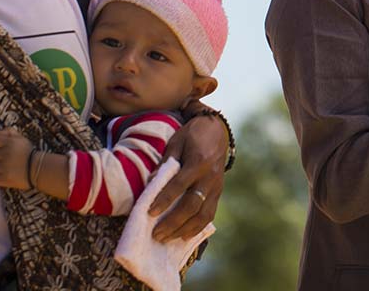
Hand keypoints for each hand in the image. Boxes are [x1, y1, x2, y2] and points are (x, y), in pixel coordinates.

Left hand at [0, 128, 34, 189]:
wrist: (40, 168)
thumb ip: (8, 132)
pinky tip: (4, 176)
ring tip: (2, 169)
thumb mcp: (21, 138)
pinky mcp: (5, 178)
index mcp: (8, 142)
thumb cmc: (29, 153)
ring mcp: (4, 167)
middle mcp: (5, 153)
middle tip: (0, 160)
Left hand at [148, 112, 227, 240]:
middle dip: (173, 222)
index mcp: (198, 162)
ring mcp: (217, 187)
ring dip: (184, 229)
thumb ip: (164, 164)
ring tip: (167, 238)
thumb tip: (151, 184)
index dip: (164, 200)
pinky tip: (184, 236)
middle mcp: (210, 177)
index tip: (149, 213)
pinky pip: (209, 214)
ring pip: (203, 215)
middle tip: (156, 234)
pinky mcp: (219, 193)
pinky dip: (196, 227)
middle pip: (192, 205)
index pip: (179, 185)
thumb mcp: (175, 143)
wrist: (217, 130)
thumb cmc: (192, 135)